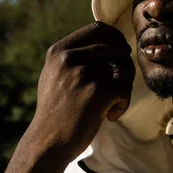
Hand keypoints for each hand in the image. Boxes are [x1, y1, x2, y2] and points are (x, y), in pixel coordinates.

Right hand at [28, 22, 134, 162]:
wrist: (47, 143)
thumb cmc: (56, 113)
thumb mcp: (55, 77)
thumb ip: (74, 58)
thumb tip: (110, 42)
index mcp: (59, 51)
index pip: (98, 28)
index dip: (117, 38)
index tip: (122, 53)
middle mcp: (69, 59)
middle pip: (116, 48)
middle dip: (125, 67)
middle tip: (119, 87)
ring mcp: (82, 75)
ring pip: (123, 69)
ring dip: (124, 89)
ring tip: (113, 105)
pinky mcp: (97, 93)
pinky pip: (125, 89)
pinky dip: (123, 104)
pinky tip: (111, 116)